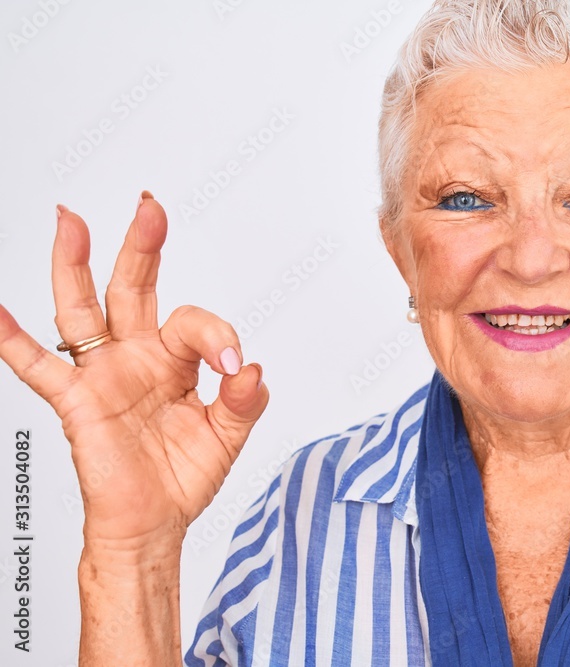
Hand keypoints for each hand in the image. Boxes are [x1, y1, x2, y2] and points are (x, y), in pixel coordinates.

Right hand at [0, 192, 268, 546]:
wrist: (154, 524)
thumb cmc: (183, 476)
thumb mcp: (227, 435)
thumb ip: (243, 400)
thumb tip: (251, 367)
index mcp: (175, 360)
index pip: (194, 323)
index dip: (218, 336)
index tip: (236, 366)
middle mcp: (136, 358)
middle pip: (133, 289)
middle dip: (141, 248)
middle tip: (149, 209)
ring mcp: (103, 376)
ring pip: (83, 311)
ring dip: (76, 266)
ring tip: (70, 221)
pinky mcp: (78, 404)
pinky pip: (39, 369)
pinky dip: (13, 342)